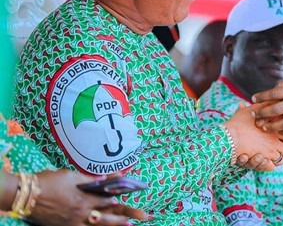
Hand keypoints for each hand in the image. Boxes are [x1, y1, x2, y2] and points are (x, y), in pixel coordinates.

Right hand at [29, 170, 148, 225]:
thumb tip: (106, 178)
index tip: (134, 198)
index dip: (121, 199)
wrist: (25, 195)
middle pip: (107, 216)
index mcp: (83, 198)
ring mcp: (73, 223)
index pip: (107, 199)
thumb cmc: (48, 181)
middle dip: (125, 216)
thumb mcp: (70, 176)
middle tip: (142, 217)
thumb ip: (89, 179)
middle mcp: (80, 213)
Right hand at [224, 103, 282, 171]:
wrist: (228, 137)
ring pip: (280, 161)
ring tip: (271, 156)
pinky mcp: (261, 161)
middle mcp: (274, 143)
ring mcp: (268, 153)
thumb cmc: (238, 123)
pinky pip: (271, 167)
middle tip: (281, 151)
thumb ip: (259, 107)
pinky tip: (264, 160)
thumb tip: (265, 99)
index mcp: (275, 130)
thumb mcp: (250, 111)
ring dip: (277, 159)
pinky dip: (269, 165)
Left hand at [251, 74, 282, 134]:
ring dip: (270, 126)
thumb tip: (272, 91)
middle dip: (262, 113)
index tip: (253, 99)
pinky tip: (277, 131)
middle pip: (274, 110)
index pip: (273, 94)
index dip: (261, 97)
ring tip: (263, 126)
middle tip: (254, 114)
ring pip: (282, 124)